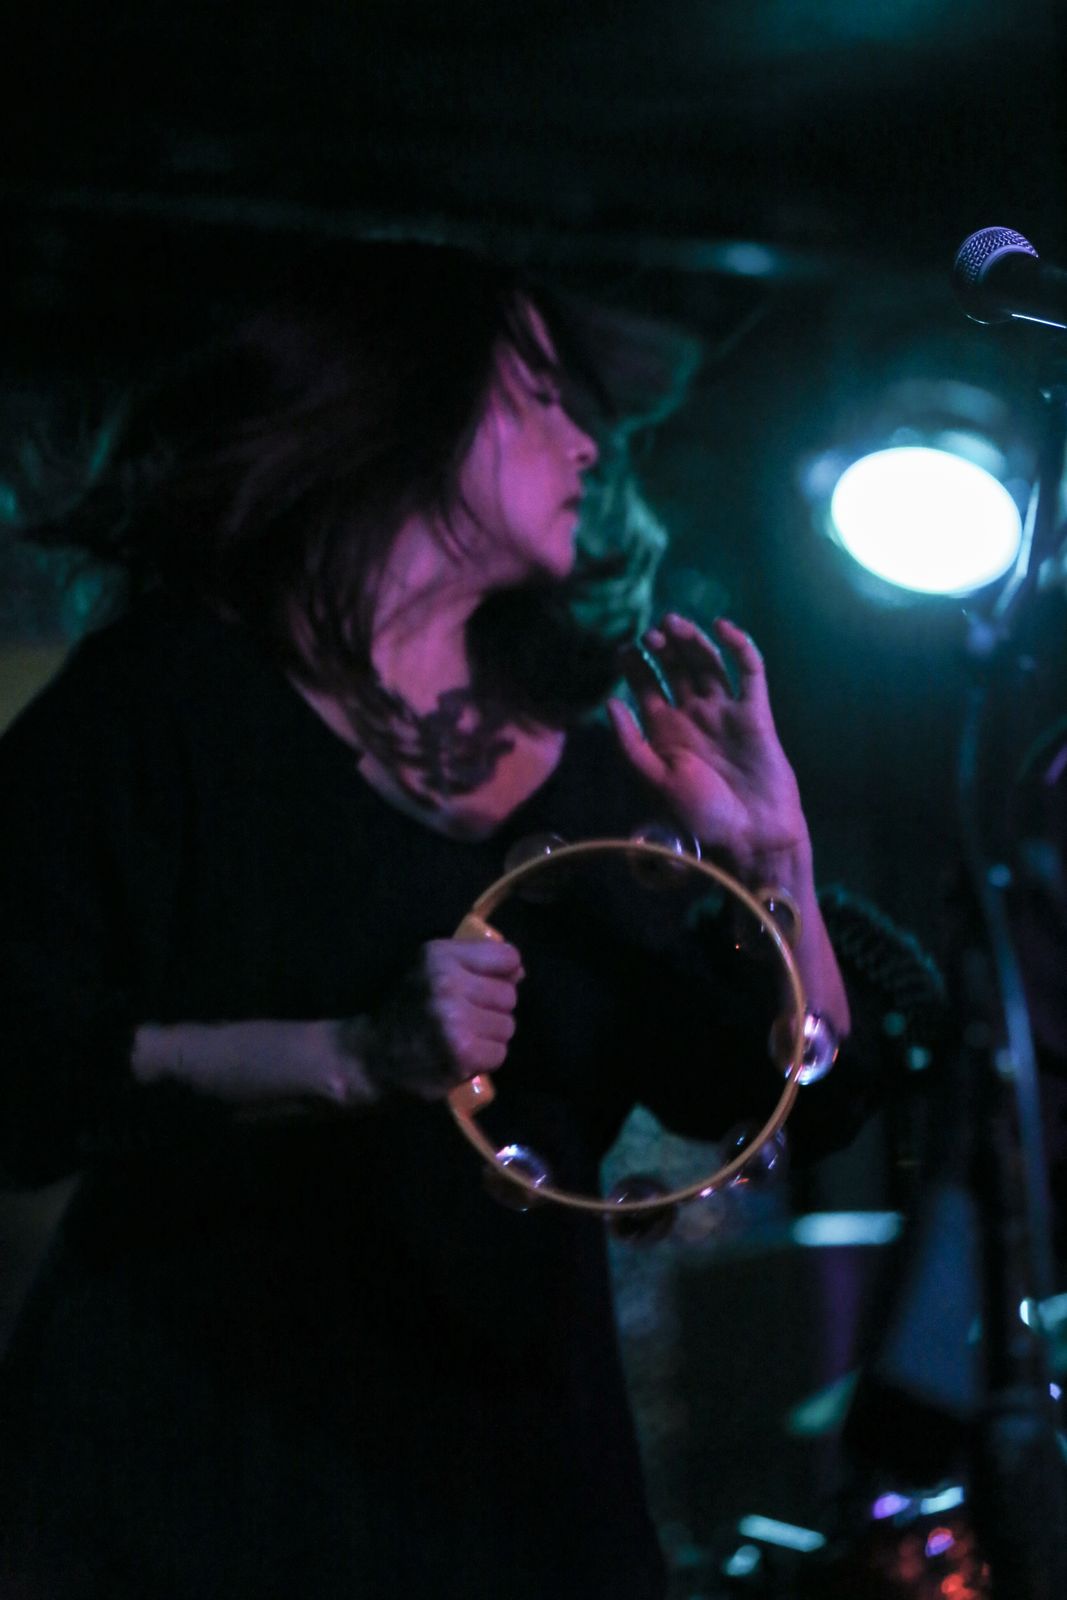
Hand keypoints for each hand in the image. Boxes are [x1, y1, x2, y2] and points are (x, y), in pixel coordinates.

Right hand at [343, 938, 524, 1101]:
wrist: (367, 1059)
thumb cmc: (405, 1010)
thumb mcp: (429, 971)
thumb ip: (473, 963)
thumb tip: (520, 971)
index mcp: (439, 956)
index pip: (507, 958)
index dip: (501, 975)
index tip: (481, 987)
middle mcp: (447, 984)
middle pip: (509, 995)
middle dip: (492, 1009)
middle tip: (465, 1018)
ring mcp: (456, 1021)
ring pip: (508, 1026)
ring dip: (489, 1036)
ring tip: (461, 1038)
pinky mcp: (462, 1054)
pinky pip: (499, 1053)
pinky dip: (484, 1059)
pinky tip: (460, 1056)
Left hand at [607, 614, 808, 879]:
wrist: (751, 835)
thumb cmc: (700, 816)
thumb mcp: (655, 780)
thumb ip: (631, 743)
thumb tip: (609, 704)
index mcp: (665, 732)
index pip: (646, 687)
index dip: (634, 665)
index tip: (622, 647)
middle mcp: (694, 716)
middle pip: (676, 669)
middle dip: (663, 647)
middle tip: (651, 631)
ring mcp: (725, 711)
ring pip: (708, 663)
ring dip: (692, 641)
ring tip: (674, 622)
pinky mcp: (756, 711)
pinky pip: (749, 671)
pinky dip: (739, 646)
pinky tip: (723, 628)